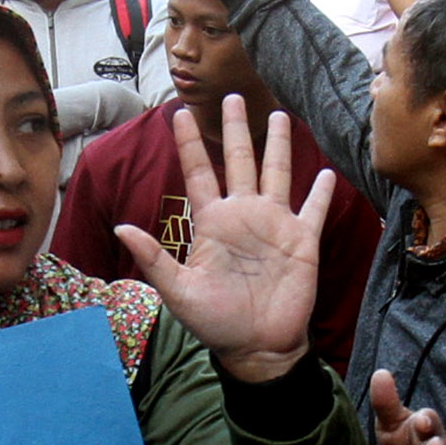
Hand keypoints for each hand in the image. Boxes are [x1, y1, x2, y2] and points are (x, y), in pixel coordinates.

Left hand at [118, 96, 327, 383]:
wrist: (257, 348)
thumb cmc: (215, 323)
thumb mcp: (178, 292)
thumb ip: (154, 258)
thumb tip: (120, 227)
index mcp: (212, 223)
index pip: (198, 173)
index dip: (189, 143)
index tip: (178, 113)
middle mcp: (243, 216)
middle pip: (238, 161)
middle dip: (235, 129)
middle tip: (232, 96)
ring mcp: (274, 226)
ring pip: (277, 173)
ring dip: (277, 145)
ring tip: (279, 115)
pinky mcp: (302, 242)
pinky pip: (312, 210)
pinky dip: (320, 191)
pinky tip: (325, 171)